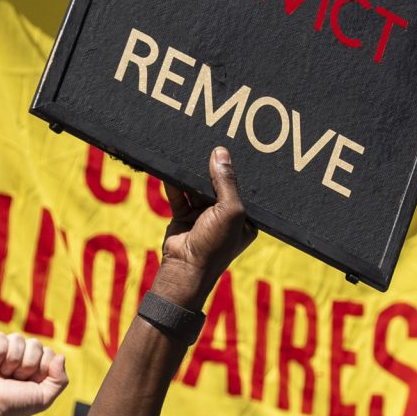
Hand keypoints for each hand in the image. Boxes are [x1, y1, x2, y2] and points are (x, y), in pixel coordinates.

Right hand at [153, 147, 255, 307]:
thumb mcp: (229, 210)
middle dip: (212, 170)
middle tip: (208, 146)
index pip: (242, 190)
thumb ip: (226, 181)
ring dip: (192, 176)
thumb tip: (221, 153)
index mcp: (244, 220)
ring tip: (188, 154)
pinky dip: (175, 184)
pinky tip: (172, 169)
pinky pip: (180, 195)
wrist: (185, 269)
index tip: (231, 149)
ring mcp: (204, 217)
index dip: (236, 172)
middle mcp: (225, 218)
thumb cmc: (215, 245)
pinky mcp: (184, 216)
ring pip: (198, 189)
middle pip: (218, 186)